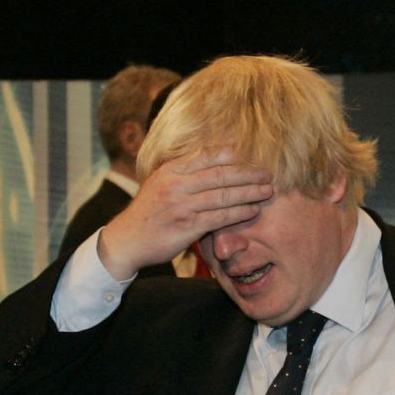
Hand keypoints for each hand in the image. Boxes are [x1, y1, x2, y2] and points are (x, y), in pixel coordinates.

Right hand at [99, 149, 273, 277]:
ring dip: (249, 193)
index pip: (207, 156)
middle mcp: (176, 185)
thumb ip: (184, 172)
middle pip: (220, 175)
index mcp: (170, 170)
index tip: (252, 156)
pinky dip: (239, 213)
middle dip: (248, 174)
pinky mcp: (187, 228)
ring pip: (223, 196)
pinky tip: (253, 210)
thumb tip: (213, 157)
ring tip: (267, 191)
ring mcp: (181, 206)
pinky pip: (220, 218)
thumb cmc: (149, 212)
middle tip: (268, 174)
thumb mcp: (160, 183)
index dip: (232, 156)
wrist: (127, 239)